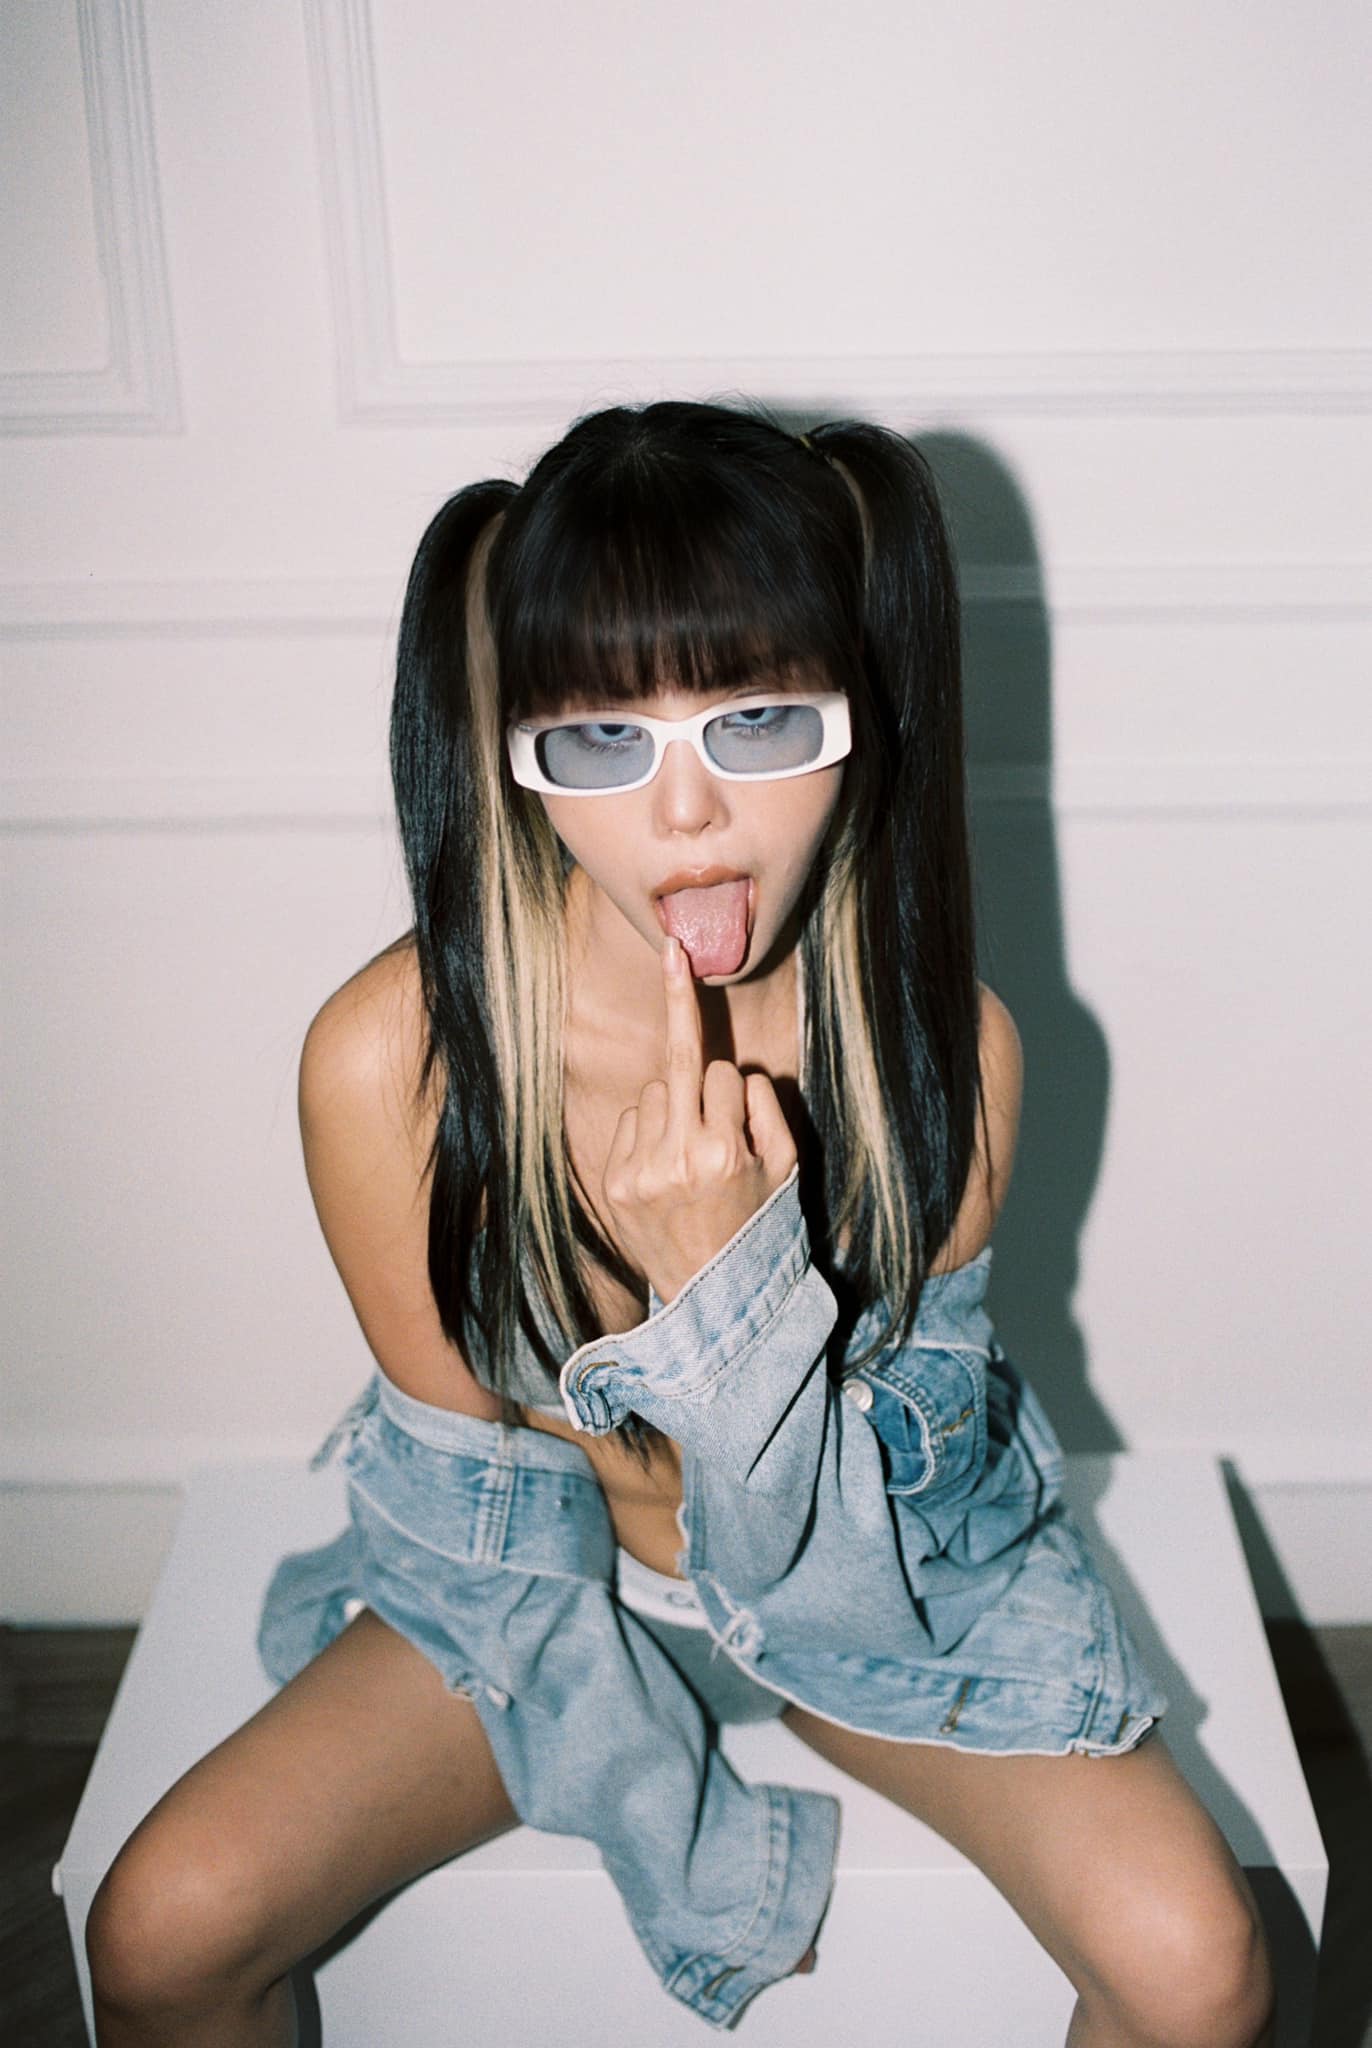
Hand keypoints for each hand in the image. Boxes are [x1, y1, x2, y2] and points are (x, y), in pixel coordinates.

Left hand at [599, 937, 798, 1304]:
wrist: (717, 1302)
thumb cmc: (762, 1227)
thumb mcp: (786, 1170)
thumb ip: (766, 1110)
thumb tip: (733, 1068)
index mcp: (724, 1153)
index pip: (719, 1071)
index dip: (731, 1083)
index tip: (687, 980)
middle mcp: (676, 1160)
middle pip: (679, 1068)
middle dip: (691, 1046)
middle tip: (675, 957)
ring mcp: (639, 1173)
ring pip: (653, 1093)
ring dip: (672, 1104)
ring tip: (691, 1152)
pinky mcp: (614, 1185)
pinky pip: (630, 1122)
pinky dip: (648, 1130)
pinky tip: (665, 1166)